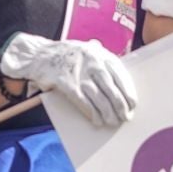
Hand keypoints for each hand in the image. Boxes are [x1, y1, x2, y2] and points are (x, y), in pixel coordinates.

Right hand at [0, 33, 137, 128]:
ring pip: (100, 99)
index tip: (133, 105)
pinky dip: (93, 114)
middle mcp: (93, 62)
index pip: (121, 76)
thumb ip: (104, 61)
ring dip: (108, 114)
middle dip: (120, 107)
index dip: (128, 93)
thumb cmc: (68, 55)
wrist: (40, 54)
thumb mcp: (88, 49)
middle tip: (124, 118)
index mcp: (100, 53)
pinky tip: (97, 121)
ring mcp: (80, 73)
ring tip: (112, 122)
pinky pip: (84, 103)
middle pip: (112, 90)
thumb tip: (121, 82)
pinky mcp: (67, 84)